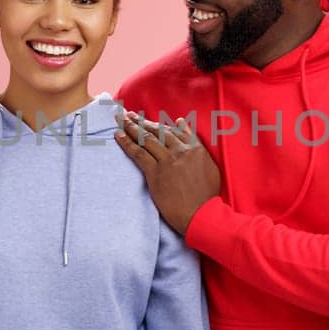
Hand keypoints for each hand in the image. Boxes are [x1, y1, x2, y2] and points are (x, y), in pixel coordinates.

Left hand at [114, 113, 219, 233]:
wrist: (200, 214)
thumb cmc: (207, 196)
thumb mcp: (210, 167)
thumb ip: (196, 143)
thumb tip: (182, 123)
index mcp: (195, 149)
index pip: (173, 131)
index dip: (158, 124)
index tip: (147, 120)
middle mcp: (180, 151)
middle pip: (157, 131)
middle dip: (141, 122)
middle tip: (128, 115)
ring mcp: (167, 161)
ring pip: (146, 139)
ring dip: (131, 127)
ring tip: (121, 120)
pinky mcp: (155, 173)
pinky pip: (138, 153)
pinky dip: (127, 143)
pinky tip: (118, 136)